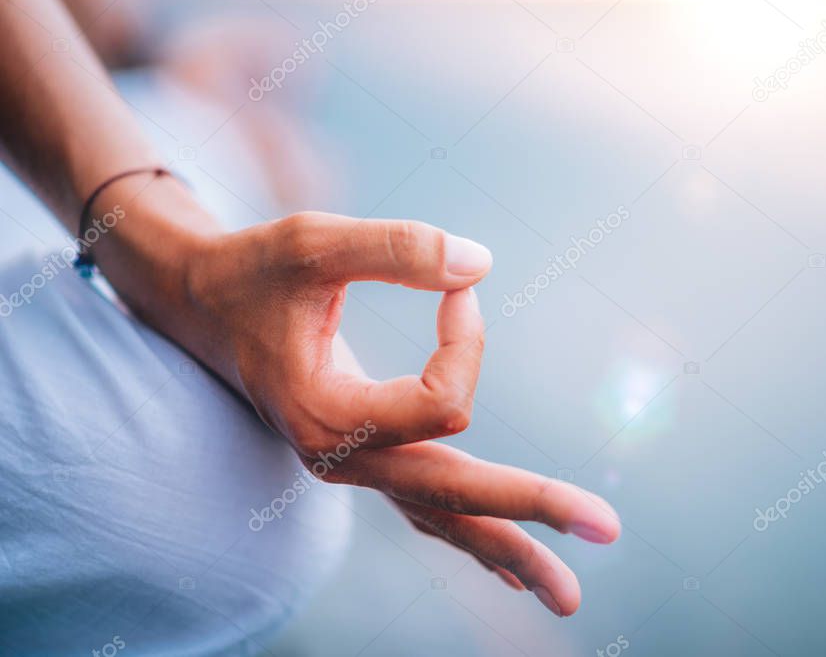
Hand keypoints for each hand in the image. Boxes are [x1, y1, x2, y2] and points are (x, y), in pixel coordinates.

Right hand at [180, 211, 619, 615]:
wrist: (203, 304)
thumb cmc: (254, 270)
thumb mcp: (314, 242)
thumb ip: (396, 248)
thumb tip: (482, 266)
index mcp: (330, 417)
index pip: (444, 404)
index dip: (467, 340)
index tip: (457, 287)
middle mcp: (343, 459)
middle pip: (454, 499)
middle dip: (533, 511)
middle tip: (609, 529)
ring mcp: (354, 469)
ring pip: (442, 521)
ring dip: (509, 551)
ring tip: (566, 597)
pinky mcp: (364, 459)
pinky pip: (427, 510)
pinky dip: (472, 534)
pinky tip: (512, 570)